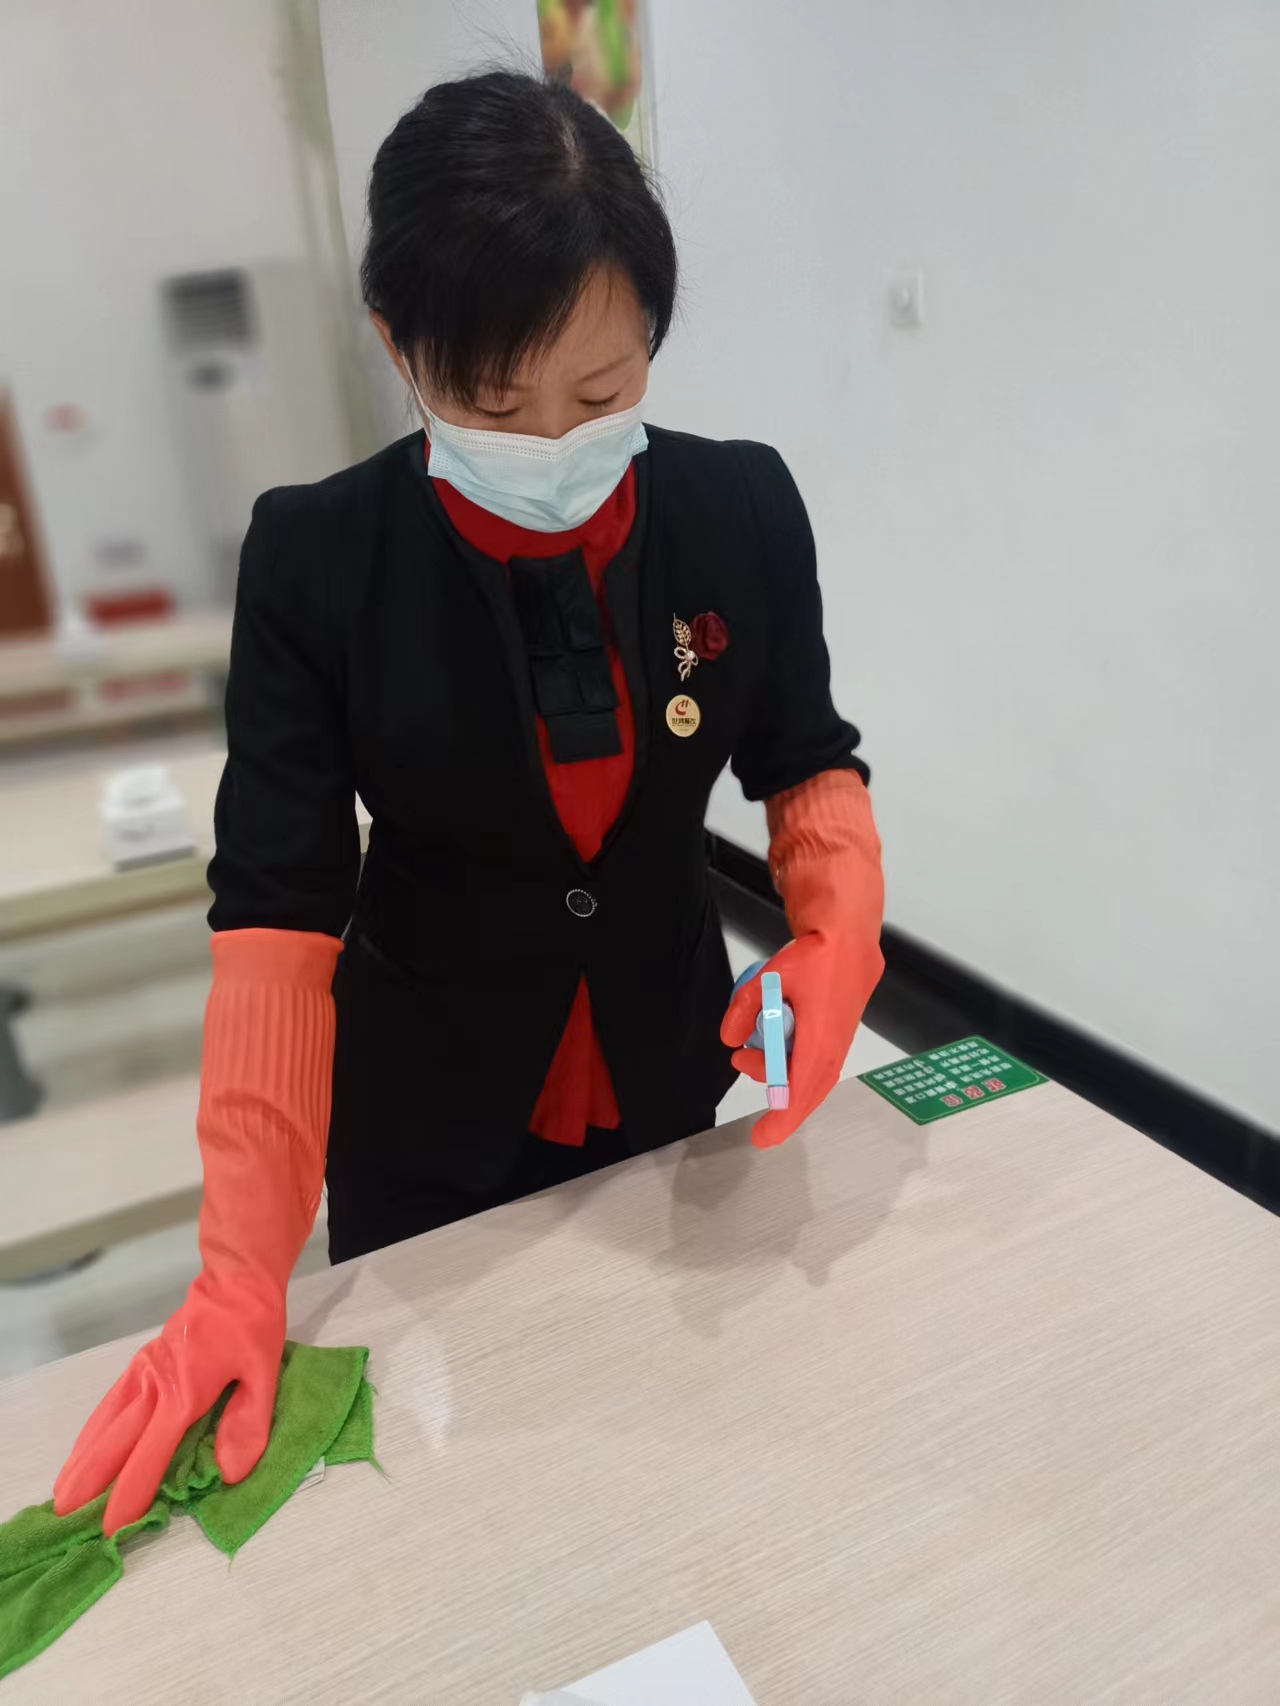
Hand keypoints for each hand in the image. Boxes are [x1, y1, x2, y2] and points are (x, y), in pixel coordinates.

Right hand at [54, 1271, 283, 1534]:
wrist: (235, 1280)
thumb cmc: (253, 1328)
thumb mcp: (265, 1374)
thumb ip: (248, 1424)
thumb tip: (230, 1473)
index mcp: (185, 1392)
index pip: (150, 1453)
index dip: (130, 1493)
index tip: (113, 1527)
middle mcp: (155, 1384)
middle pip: (114, 1442)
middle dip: (90, 1484)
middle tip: (67, 1521)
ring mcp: (142, 1372)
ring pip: (104, 1423)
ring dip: (82, 1461)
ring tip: (63, 1497)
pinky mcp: (140, 1365)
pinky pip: (109, 1405)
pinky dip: (91, 1433)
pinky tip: (83, 1453)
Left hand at [721, 926, 883, 1148]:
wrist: (850, 937)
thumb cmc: (816, 956)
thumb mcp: (769, 978)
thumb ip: (746, 1008)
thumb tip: (730, 1038)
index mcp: (819, 1038)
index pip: (800, 1089)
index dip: (781, 1117)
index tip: (763, 1136)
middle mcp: (833, 1046)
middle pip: (808, 1092)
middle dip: (779, 1104)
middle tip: (748, 1088)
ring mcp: (839, 1042)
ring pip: (812, 1077)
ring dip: (780, 1075)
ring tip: (747, 1055)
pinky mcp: (839, 1035)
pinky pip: (818, 1064)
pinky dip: (794, 1066)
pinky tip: (773, 1049)